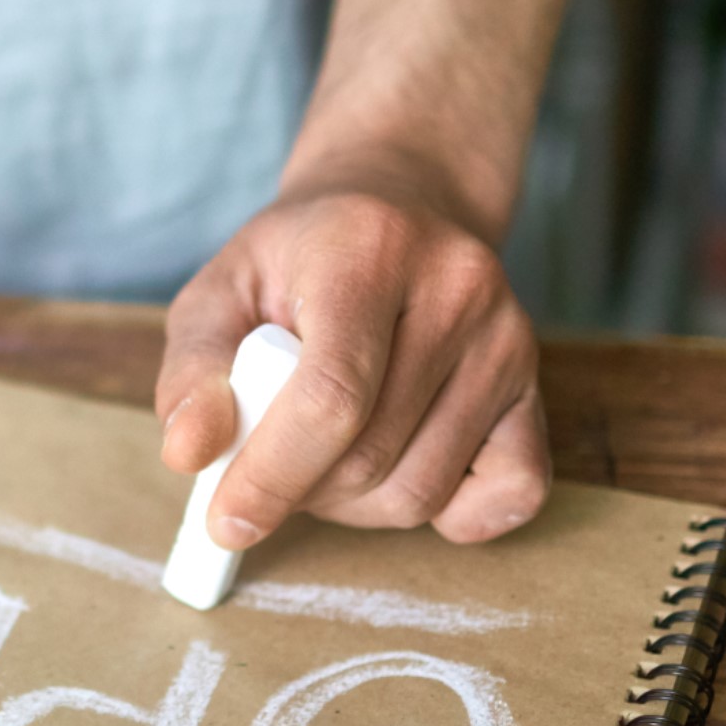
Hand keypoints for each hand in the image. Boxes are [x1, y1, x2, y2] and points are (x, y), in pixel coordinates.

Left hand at [156, 164, 549, 549]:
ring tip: (328, 457)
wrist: (398, 205)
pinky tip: (404, 469)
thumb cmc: (299, 261)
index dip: (274, 474)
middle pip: (372, 455)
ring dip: (358, 506)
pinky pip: (509, 494)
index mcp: (368, 250)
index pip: (332, 396)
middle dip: (303, 490)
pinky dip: (450, 515)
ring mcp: (508, 338)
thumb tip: (189, 453)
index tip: (228, 520)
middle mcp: (457, 288)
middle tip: (271, 469)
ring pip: (424, 489)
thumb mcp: (222, 290)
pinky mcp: (536, 384)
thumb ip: (194, 370)